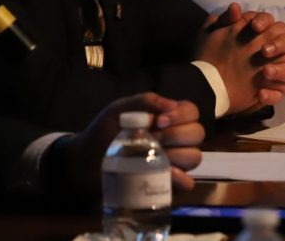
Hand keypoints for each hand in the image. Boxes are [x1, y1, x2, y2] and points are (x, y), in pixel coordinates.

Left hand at [59, 93, 203, 195]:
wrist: (86, 160)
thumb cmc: (103, 131)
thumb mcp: (119, 109)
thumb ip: (143, 101)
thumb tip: (171, 104)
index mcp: (165, 118)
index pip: (191, 111)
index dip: (182, 115)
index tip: (160, 121)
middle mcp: (174, 139)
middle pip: (197, 133)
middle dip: (178, 134)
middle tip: (154, 137)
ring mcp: (172, 161)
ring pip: (195, 157)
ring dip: (178, 154)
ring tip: (154, 154)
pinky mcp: (165, 182)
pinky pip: (187, 182)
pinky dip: (179, 177)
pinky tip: (164, 172)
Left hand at [198, 3, 284, 113]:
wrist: (204, 82)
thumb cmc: (210, 53)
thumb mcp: (212, 35)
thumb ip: (225, 20)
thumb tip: (235, 6)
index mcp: (260, 34)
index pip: (272, 23)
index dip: (266, 22)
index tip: (254, 27)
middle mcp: (271, 51)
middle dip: (279, 44)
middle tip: (264, 50)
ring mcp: (274, 71)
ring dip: (280, 70)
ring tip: (265, 73)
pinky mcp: (271, 91)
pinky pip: (281, 93)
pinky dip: (273, 94)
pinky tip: (260, 93)